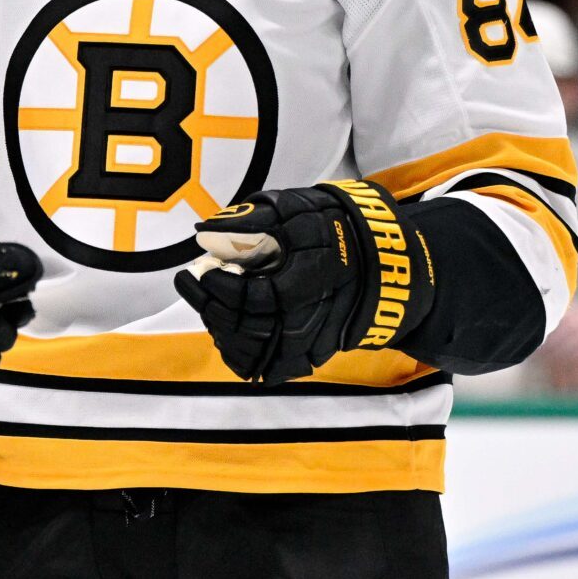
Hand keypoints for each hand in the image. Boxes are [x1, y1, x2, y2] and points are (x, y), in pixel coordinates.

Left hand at [174, 182, 439, 383]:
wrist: (387, 264)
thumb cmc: (342, 229)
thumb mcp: (300, 211)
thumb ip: (253, 219)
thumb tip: (207, 231)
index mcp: (301, 288)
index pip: (245, 297)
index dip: (215, 285)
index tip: (200, 267)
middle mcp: (303, 324)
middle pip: (241, 326)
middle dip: (208, 304)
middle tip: (190, 281)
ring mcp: (306, 345)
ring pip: (248, 352)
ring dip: (221, 328)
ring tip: (209, 304)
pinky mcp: (309, 357)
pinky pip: (264, 367)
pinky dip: (240, 352)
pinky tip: (230, 331)